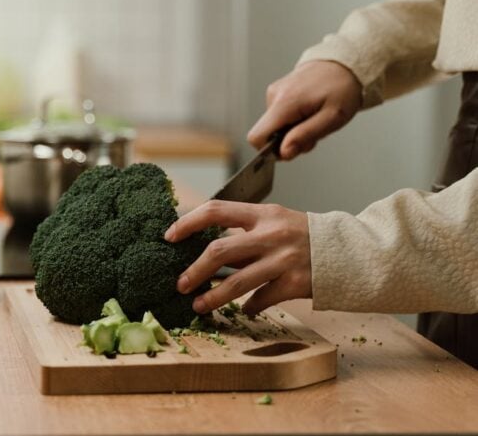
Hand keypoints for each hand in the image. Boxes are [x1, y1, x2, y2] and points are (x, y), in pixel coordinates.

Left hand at [164, 200, 311, 315]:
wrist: (351, 252)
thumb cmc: (304, 236)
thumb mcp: (276, 222)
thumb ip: (245, 233)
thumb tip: (204, 248)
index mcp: (262, 213)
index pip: (216, 210)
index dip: (188, 222)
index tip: (170, 236)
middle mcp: (271, 234)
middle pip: (219, 251)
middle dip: (194, 270)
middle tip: (179, 283)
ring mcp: (284, 260)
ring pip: (237, 282)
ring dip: (213, 297)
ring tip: (198, 305)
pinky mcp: (295, 283)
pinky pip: (261, 300)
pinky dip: (249, 308)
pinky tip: (244, 311)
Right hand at [248, 60, 362, 159]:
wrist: (346, 64)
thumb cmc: (343, 89)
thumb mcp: (332, 118)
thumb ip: (305, 136)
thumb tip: (283, 152)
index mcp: (285, 103)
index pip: (257, 136)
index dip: (270, 150)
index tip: (292, 149)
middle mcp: (274, 95)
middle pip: (268, 133)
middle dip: (289, 140)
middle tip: (314, 131)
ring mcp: (275, 92)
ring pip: (274, 126)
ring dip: (294, 129)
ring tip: (315, 118)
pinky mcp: (277, 91)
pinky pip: (279, 116)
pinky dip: (294, 120)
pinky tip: (310, 111)